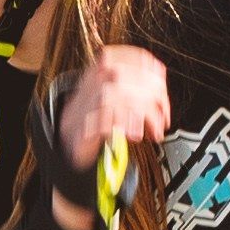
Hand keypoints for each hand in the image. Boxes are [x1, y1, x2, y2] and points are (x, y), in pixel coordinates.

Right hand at [48, 47, 170, 229]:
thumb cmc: (91, 142)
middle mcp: (81, 97)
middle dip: (147, 89)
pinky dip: (121, 124)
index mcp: (89, 86)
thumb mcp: (110, 112)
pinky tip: (135, 133)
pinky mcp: (78, 139)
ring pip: (108, 95)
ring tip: (154, 128)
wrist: (66, 172)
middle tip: (163, 112)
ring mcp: (77, 116)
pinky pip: (98, 123)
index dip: (138, 62)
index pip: (112, 57)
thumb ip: (129, 97)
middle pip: (113, 74)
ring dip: (140, 109)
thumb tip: (157, 90)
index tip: (159, 76)